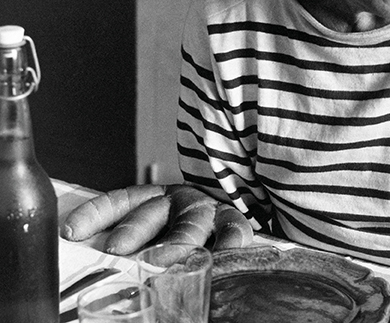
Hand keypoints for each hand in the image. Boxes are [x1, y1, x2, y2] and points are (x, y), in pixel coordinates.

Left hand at [61, 184, 252, 254]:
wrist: (236, 222)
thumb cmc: (190, 236)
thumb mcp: (161, 233)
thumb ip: (137, 247)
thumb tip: (104, 269)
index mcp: (153, 201)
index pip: (119, 202)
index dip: (94, 214)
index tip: (72, 231)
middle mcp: (176, 202)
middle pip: (150, 211)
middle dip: (132, 229)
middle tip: (117, 248)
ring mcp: (206, 210)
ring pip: (188, 223)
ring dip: (175, 242)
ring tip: (163, 261)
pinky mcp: (232, 220)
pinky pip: (231, 228)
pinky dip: (227, 241)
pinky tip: (221, 254)